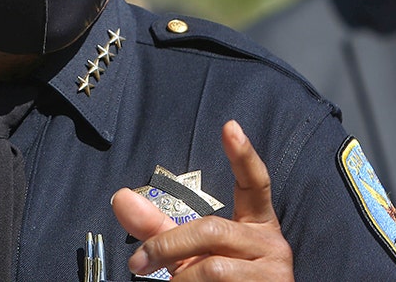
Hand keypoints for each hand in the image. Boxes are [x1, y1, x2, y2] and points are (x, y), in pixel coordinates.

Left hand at [111, 120, 293, 280]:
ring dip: (181, 279)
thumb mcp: (191, 254)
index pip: (254, 184)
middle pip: (212, 230)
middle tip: (138, 263)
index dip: (244, 156)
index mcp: (256, 225)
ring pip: (213, 268)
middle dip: (168, 246)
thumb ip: (158, 228)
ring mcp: (275, 272)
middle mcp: (271, 244)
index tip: (230, 127)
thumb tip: (120, 197)